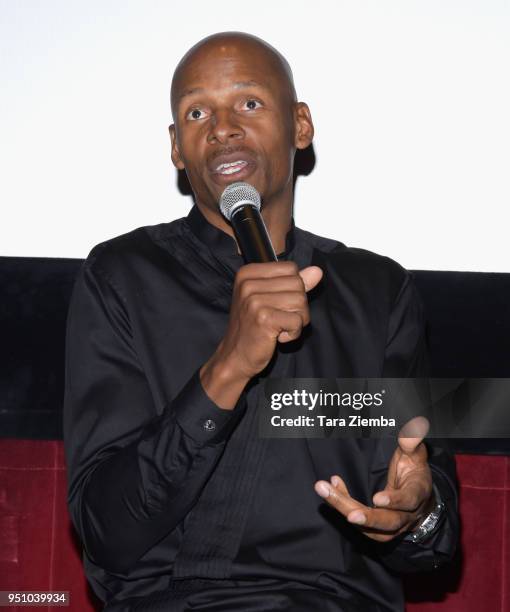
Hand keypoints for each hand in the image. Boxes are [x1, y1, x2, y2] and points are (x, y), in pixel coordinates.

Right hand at [200, 261, 322, 408]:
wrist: (235, 356)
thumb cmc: (253, 327)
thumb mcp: (271, 299)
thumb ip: (294, 283)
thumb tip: (317, 271)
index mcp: (248, 273)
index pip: (291, 268)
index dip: (293, 289)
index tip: (275, 304)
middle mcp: (248, 283)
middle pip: (298, 284)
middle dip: (297, 306)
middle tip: (278, 319)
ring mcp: (254, 300)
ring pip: (301, 301)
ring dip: (296, 320)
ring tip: (278, 327)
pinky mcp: (263, 318)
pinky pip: (298, 320)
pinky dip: (293, 333)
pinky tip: (277, 337)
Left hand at [314, 417, 434, 541]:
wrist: (418, 497)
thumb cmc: (414, 471)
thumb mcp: (415, 456)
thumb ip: (411, 444)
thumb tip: (411, 431)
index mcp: (417, 494)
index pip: (409, 500)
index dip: (395, 501)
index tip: (377, 499)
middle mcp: (407, 515)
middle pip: (388, 521)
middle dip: (368, 518)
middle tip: (349, 514)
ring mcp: (392, 525)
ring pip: (370, 528)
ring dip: (345, 510)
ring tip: (325, 491)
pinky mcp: (377, 529)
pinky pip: (359, 524)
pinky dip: (342, 506)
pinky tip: (331, 489)